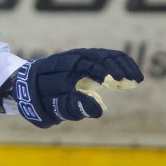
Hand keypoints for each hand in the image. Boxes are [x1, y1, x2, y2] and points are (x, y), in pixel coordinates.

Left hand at [13, 48, 142, 127]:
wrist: (28, 86)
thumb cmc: (42, 98)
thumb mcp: (54, 107)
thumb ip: (75, 107)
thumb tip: (101, 110)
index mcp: (65, 66)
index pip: (88, 64)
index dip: (104, 72)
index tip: (117, 83)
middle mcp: (75, 57)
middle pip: (101, 56)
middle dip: (118, 68)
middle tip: (133, 81)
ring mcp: (81, 57)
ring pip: (106, 55)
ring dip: (123, 65)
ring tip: (137, 79)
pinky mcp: (87, 61)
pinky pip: (107, 58)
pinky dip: (120, 65)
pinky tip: (131, 76)